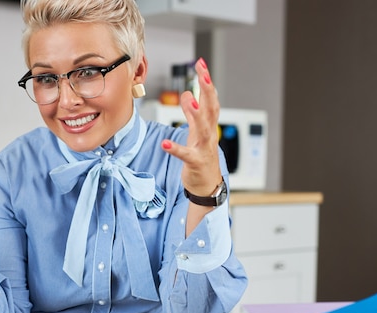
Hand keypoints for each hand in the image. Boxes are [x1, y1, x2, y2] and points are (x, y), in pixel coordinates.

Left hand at [161, 58, 222, 196]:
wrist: (207, 184)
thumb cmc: (201, 155)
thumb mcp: (196, 131)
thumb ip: (191, 112)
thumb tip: (186, 93)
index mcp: (209, 124)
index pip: (210, 98)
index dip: (207, 81)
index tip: (201, 64)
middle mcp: (209, 133)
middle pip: (211, 108)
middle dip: (208, 90)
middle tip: (203, 73)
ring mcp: (204, 148)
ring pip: (203, 128)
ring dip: (197, 114)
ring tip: (189, 101)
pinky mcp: (195, 162)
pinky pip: (186, 155)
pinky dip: (176, 149)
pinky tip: (165, 144)